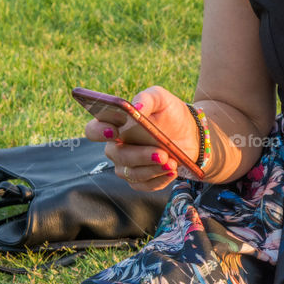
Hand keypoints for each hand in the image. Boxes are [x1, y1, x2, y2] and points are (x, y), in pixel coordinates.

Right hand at [82, 84, 198, 192]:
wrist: (190, 132)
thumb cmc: (169, 113)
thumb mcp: (161, 99)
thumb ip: (147, 98)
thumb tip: (136, 107)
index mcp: (114, 125)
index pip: (94, 130)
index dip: (99, 132)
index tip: (114, 131)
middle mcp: (116, 147)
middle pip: (117, 155)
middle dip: (139, 155)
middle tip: (161, 153)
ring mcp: (127, 165)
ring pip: (130, 173)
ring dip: (152, 169)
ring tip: (171, 162)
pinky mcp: (141, 179)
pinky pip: (144, 185)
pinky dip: (159, 180)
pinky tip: (172, 171)